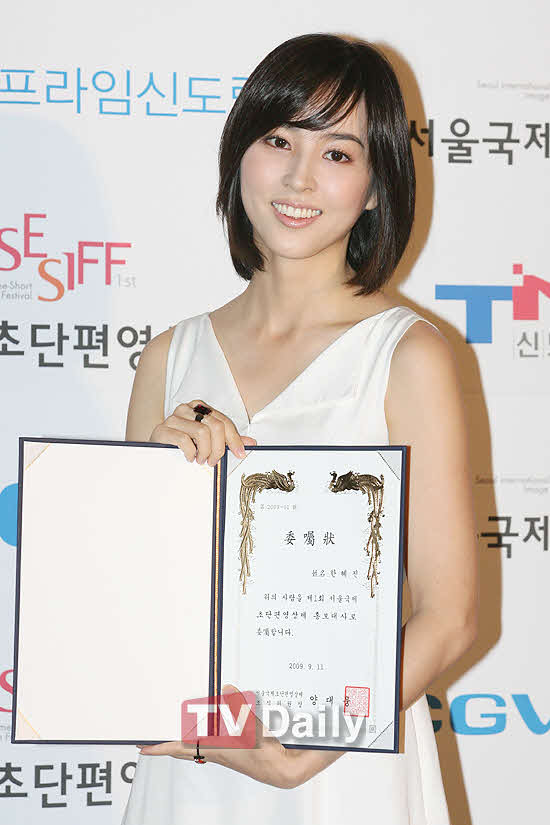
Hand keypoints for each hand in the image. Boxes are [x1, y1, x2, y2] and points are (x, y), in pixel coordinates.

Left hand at [136, 684, 346, 788]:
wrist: (284, 771)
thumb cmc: (266, 756)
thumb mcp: (253, 728)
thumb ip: (239, 707)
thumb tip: (226, 687)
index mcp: (216, 749)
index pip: (181, 748)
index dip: (161, 748)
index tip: (143, 747)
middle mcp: (218, 750)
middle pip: (187, 746)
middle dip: (171, 741)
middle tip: (154, 737)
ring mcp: (227, 750)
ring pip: (203, 740)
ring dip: (192, 732)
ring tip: (181, 723)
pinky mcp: (238, 747)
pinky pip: (219, 735)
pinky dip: (214, 726)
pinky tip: (218, 718)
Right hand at [150, 399, 256, 465]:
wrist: (156, 451)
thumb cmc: (183, 445)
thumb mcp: (208, 441)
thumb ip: (227, 440)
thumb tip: (251, 442)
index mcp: (199, 408)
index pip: (223, 421)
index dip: (234, 439)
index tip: (241, 453)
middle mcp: (186, 409)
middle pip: (215, 426)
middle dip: (219, 448)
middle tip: (214, 460)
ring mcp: (173, 418)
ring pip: (202, 433)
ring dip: (205, 451)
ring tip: (201, 459)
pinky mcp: (162, 430)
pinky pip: (184, 441)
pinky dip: (191, 453)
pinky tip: (190, 457)